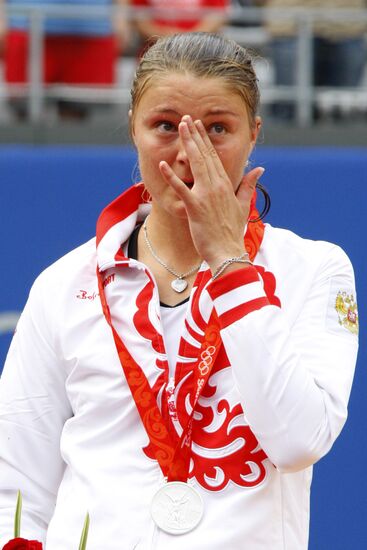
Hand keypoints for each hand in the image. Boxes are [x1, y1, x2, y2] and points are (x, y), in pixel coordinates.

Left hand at [159, 115, 264, 271]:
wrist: (228, 252)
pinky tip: (162, 164)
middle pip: (204, 155)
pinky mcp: (195, 207)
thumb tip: (260, 168)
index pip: (214, 157)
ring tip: (180, 128)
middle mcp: (216, 186)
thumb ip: (248, 185)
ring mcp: (206, 195)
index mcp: (226, 184)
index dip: (205, 140)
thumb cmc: (233, 231)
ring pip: (195, 164)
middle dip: (195, 135)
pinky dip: (172, 176)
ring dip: (187, 144)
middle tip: (186, 118)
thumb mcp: (243, 205)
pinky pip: (181, 188)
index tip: (198, 126)